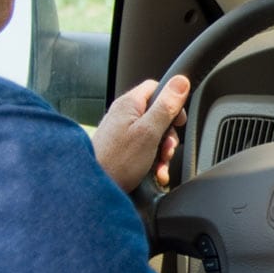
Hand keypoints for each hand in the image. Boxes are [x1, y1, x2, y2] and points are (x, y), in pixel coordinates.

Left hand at [92, 75, 189, 192]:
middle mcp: (124, 116)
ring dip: (162, 153)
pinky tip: (154, 174)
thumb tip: (181, 81)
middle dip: (168, 136)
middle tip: (166, 149)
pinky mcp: (122, 151)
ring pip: (154, 136)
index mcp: (129, 105)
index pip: (156, 88)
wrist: (92, 190)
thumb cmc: (116, 162)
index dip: (172, 102)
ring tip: (159, 166)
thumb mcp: (149, 132)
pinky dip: (153, 163)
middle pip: (158, 115)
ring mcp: (122, 134)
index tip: (178, 120)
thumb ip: (166, 106)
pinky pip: (145, 151)